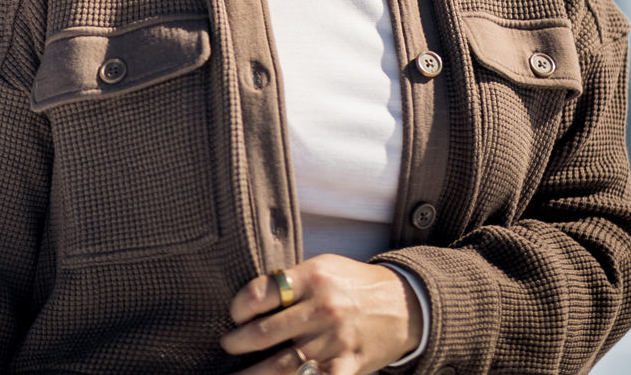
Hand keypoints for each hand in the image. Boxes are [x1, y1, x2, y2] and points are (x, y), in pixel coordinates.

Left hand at [220, 254, 422, 374]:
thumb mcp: (323, 267)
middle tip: (227, 345)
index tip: (235, 315)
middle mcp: (322, 307)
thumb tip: (251, 300)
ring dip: (254, 374)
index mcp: (312, 277)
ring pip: (282, 365)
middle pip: (265, 332)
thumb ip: (291, 281)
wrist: (403, 304)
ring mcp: (335, 340)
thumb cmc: (353, 284)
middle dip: (238, 343)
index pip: (263, 292)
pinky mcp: (348, 365)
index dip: (240, 307)